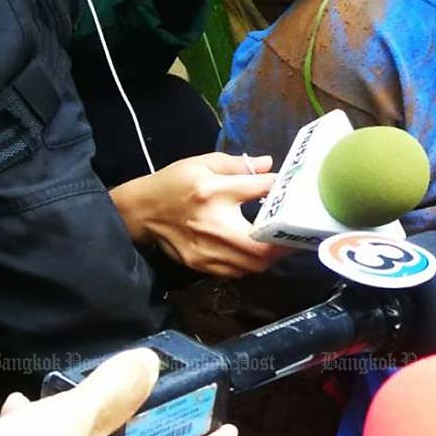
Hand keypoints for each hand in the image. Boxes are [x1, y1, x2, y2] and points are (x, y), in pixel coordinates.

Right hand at [110, 152, 286, 276]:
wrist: (140, 212)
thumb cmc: (174, 184)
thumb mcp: (203, 163)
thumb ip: (238, 165)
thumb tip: (269, 165)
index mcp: (213, 191)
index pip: (260, 189)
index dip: (281, 188)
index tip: (292, 190)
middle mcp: (212, 225)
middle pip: (260, 246)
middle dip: (284, 242)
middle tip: (295, 231)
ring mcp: (206, 251)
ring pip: (252, 265)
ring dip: (270, 255)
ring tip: (279, 242)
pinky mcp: (201, 266)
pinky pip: (237, 272)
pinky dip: (252, 263)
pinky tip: (255, 251)